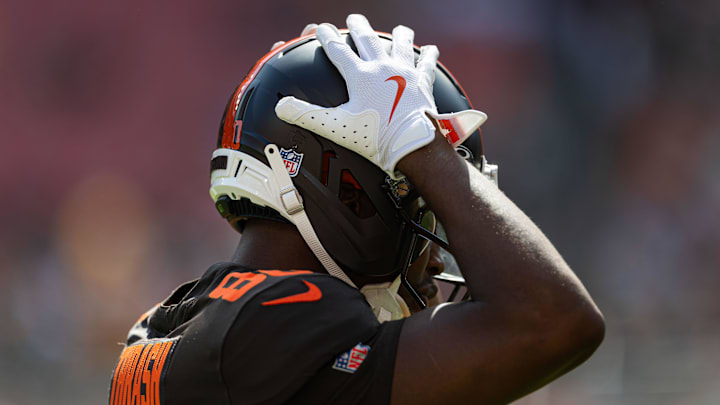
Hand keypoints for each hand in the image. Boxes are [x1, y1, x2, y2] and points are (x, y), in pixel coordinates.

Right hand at [275, 14, 439, 177]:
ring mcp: (405, 73)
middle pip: (368, 40)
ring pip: (401, 44)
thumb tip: (281, 107)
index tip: (321, 28)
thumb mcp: (335, 126)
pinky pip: (426, 63)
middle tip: (354, 19)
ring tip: (398, 29)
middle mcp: (382, 68)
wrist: (412, 144)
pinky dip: (427, 54)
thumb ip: (306, 115)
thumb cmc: (375, 137)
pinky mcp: (423, 83)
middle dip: (358, 27)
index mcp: (359, 76)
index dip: (327, 37)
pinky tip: (429, 48)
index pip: (338, 50)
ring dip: (398, 34)